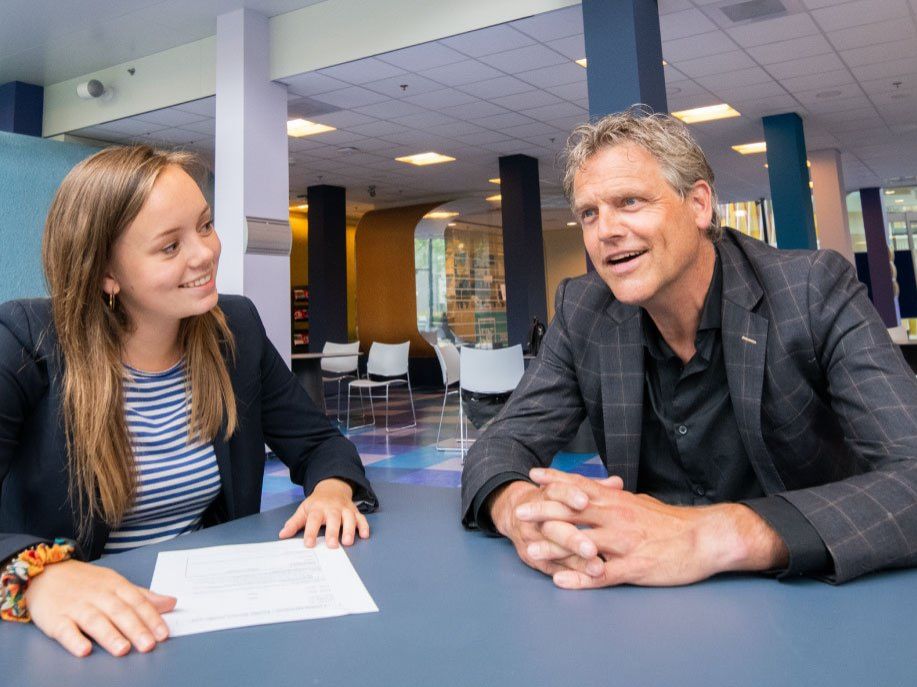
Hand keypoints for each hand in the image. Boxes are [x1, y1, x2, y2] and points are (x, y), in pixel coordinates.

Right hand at [24, 559, 175, 657]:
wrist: (45, 572)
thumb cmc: (86, 582)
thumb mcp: (116, 583)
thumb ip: (143, 596)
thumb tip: (171, 603)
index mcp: (115, 585)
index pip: (136, 601)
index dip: (151, 617)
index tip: (163, 634)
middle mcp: (97, 595)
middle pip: (119, 611)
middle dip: (135, 628)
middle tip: (149, 645)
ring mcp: (76, 606)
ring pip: (95, 620)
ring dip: (110, 635)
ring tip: (123, 649)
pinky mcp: (55, 618)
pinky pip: (65, 630)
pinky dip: (74, 639)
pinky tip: (84, 650)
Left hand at [278, 478, 368, 547]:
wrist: (333, 487)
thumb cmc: (317, 503)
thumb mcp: (304, 509)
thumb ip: (294, 523)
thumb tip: (282, 535)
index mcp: (318, 508)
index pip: (314, 519)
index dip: (311, 532)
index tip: (309, 544)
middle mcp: (333, 508)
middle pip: (334, 518)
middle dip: (333, 531)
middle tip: (332, 545)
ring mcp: (345, 509)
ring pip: (349, 517)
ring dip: (350, 529)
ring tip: (348, 542)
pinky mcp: (355, 511)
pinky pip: (361, 518)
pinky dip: (364, 526)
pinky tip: (364, 535)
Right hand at [487, 480, 604, 578]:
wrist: (515, 511)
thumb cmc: (550, 500)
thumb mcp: (566, 489)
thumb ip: (593, 488)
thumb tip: (617, 483)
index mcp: (546, 495)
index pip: (556, 492)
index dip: (569, 496)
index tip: (584, 501)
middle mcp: (536, 517)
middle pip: (553, 527)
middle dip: (572, 538)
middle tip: (592, 549)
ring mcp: (533, 539)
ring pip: (553, 552)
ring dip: (575, 561)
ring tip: (597, 568)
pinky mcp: (532, 557)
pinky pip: (552, 567)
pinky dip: (570, 574)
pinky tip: (587, 579)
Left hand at [524, 469, 787, 588]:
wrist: (705, 538)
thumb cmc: (673, 523)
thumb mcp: (641, 503)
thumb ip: (619, 497)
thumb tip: (605, 488)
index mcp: (618, 501)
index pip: (581, 486)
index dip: (556, 480)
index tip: (533, 474)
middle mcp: (617, 517)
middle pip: (574, 512)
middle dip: (545, 512)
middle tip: (520, 513)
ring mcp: (624, 542)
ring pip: (583, 543)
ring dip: (555, 548)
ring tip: (530, 551)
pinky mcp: (635, 566)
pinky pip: (603, 573)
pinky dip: (581, 578)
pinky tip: (562, 581)